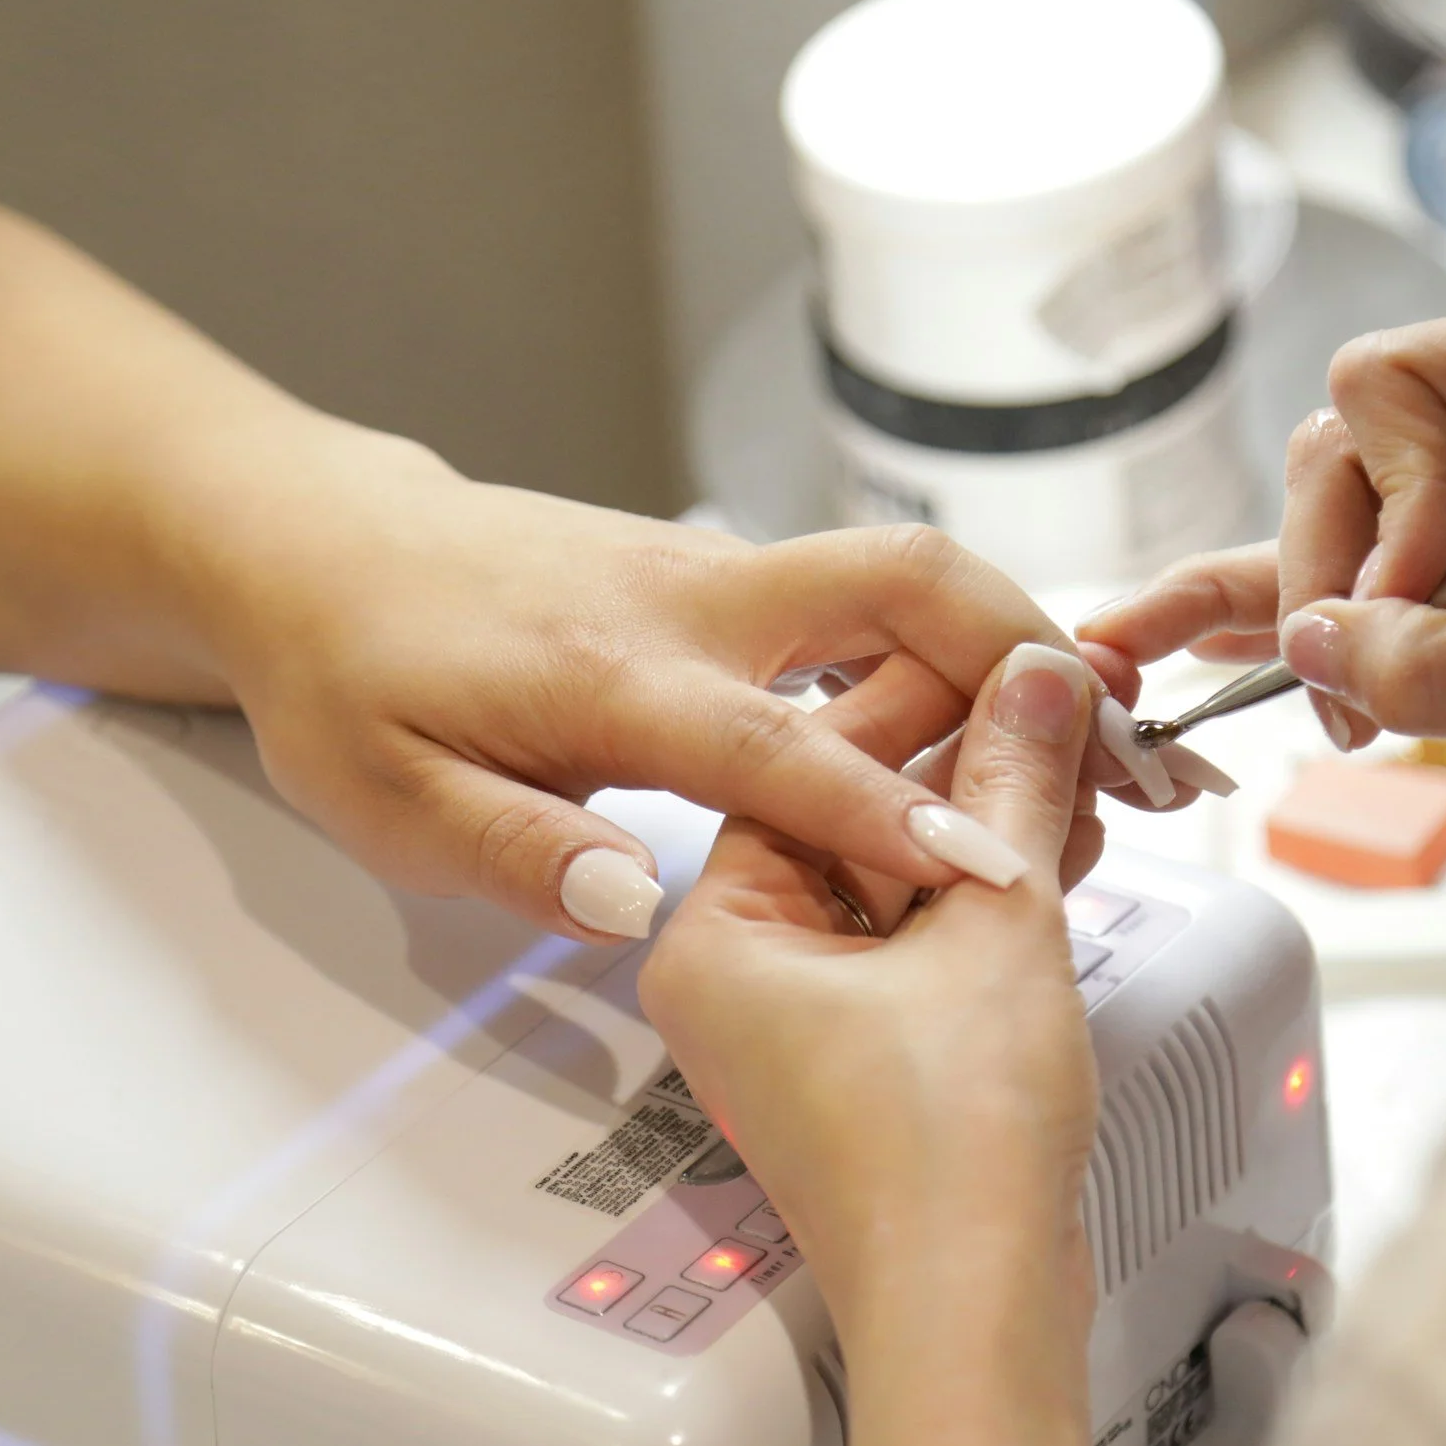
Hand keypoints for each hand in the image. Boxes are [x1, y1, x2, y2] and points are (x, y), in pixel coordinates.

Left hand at [184, 426, 1143, 940]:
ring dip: (1013, 645)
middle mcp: (691, 600)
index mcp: (613, 672)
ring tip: (1102, 744)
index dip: (896, 813)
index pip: (784, 746)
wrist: (322, 545)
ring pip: (903, 574)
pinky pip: (870, 595)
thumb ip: (514, 851)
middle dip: (1027, 650)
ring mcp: (719, 572)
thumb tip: (640, 900)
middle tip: (1123, 747)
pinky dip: (955, 645)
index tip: (1002, 868)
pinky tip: (995, 720)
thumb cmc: (351, 676)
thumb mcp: (386, 797)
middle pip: (901, 581)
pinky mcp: (729, 574)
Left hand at [640, 642, 1101, 1445]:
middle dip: (966, 767)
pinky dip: (983, 898)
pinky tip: (1059, 851)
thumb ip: (1012, 783)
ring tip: (1079, 776)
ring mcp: (799, 1020)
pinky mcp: (861, 1058)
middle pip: (851, 815)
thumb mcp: (993, 924)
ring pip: (892, 877)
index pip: (807, 762)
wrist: (973, 1313)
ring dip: (987, 829)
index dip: (924, 697)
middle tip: (1057, 711)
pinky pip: (915, 939)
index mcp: (715, 932)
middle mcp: (738, 972)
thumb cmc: (943, 1154)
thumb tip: (1035, 681)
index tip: (1006, 658)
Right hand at [1084, 280, 1445, 789]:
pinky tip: (1245, 641)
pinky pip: (1407, 555)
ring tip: (1335, 707)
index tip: (1409, 602)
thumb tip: (1309, 649)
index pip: (1390, 380)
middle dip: (1341, 568)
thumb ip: (1439, 661)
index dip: (1376, 499)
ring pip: (1367, 506)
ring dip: (1343, 607)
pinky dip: (1349, 605)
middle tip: (1347, 687)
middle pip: (1360, 442)